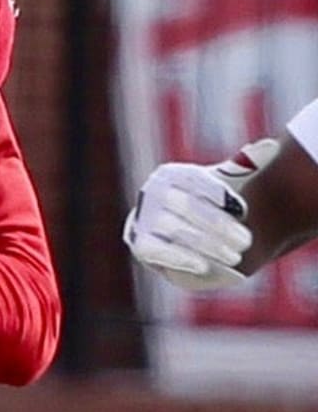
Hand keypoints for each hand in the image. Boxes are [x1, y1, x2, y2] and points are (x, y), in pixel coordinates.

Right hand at [123, 139, 279, 290]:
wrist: (174, 234)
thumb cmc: (204, 206)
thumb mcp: (220, 185)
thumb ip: (242, 168)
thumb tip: (271, 145)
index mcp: (171, 174)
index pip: (194, 180)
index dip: (218, 194)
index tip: (242, 210)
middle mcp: (152, 193)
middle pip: (186, 206)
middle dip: (218, 225)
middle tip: (245, 241)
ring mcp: (144, 218)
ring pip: (175, 230)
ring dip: (207, 245)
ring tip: (233, 256)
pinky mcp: (140, 245)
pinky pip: (158, 251)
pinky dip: (180, 258)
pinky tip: (204, 266)